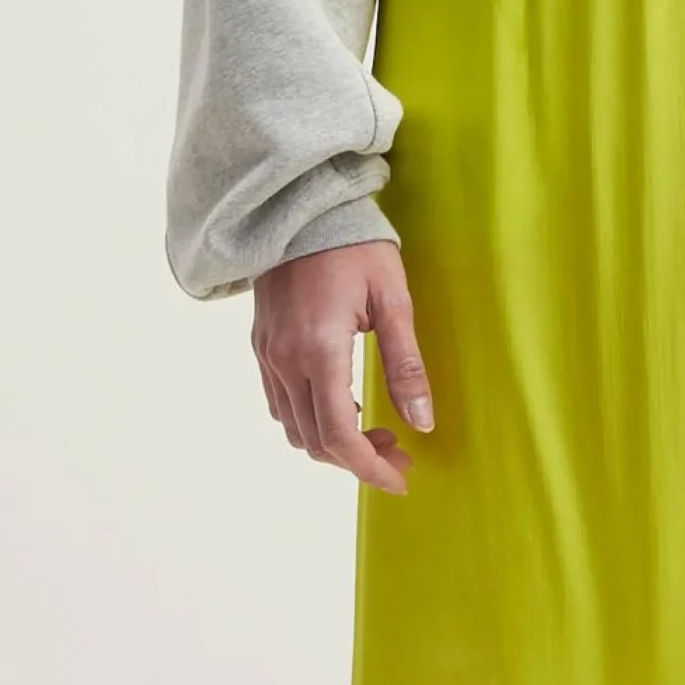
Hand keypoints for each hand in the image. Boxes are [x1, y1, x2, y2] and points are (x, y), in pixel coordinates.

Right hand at [250, 240, 434, 495]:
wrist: (298, 206)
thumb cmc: (353, 245)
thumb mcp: (393, 300)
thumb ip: (405, 365)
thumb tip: (422, 422)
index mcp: (319, 351)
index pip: (339, 436)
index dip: (371, 469)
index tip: (400, 478)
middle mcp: (285, 360)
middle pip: (316, 442)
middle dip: (359, 460)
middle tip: (401, 452)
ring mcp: (267, 355)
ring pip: (295, 430)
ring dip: (335, 444)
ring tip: (378, 432)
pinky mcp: (261, 347)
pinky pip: (281, 405)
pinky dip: (313, 422)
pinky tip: (347, 408)